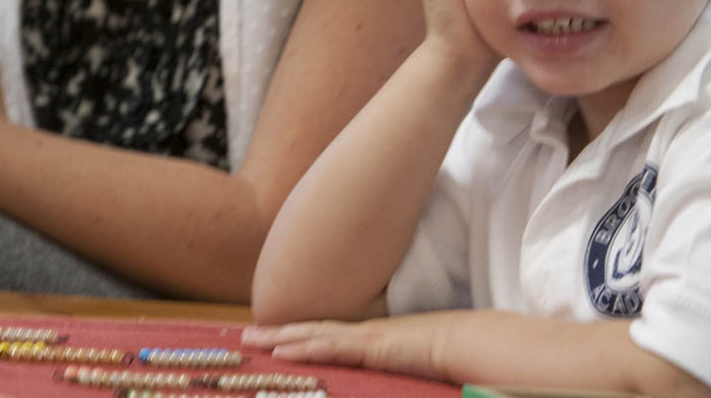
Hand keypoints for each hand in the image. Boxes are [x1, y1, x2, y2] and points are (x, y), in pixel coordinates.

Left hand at [242, 312, 457, 381]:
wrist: (464, 342)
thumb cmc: (441, 357)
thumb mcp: (403, 367)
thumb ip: (381, 371)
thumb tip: (366, 380)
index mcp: (368, 340)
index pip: (324, 335)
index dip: (296, 335)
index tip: (270, 338)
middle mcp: (361, 334)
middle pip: (311, 331)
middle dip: (277, 333)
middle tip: (246, 335)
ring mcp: (364, 337)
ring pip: (313, 334)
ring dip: (280, 337)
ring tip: (251, 338)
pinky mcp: (370, 345)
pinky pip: (331, 345)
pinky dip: (304, 346)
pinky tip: (282, 350)